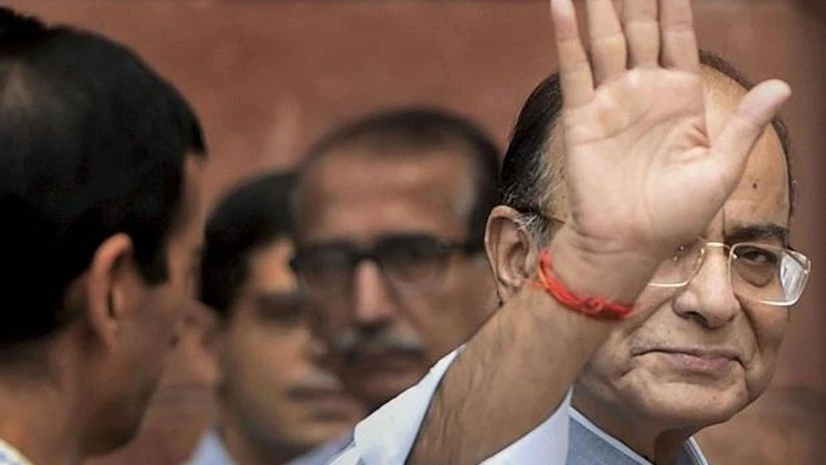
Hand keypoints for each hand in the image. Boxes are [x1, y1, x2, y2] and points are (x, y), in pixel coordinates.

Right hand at [550, 0, 789, 261]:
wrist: (629, 243)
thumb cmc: (677, 214)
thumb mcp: (721, 170)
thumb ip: (745, 125)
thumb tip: (782, 86)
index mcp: (680, 96)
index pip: (678, 35)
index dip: (674, 3)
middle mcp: (644, 90)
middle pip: (639, 28)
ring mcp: (610, 100)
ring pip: (605, 39)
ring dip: (600, 5)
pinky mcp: (582, 117)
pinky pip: (574, 70)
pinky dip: (565, 37)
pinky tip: (562, 6)